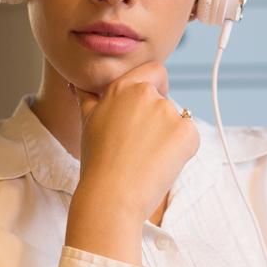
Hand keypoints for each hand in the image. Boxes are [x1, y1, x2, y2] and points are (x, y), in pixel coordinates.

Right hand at [71, 61, 198, 224]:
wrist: (111, 195)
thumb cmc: (97, 162)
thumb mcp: (88, 123)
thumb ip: (89, 99)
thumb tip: (77, 84)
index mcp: (124, 87)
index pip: (154, 71)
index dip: (157, 86)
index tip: (149, 106)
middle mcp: (148, 95)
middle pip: (166, 100)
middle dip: (158, 120)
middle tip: (139, 146)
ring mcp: (169, 113)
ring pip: (177, 121)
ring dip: (168, 137)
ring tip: (145, 159)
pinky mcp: (187, 133)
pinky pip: (189, 138)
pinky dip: (180, 152)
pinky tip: (159, 164)